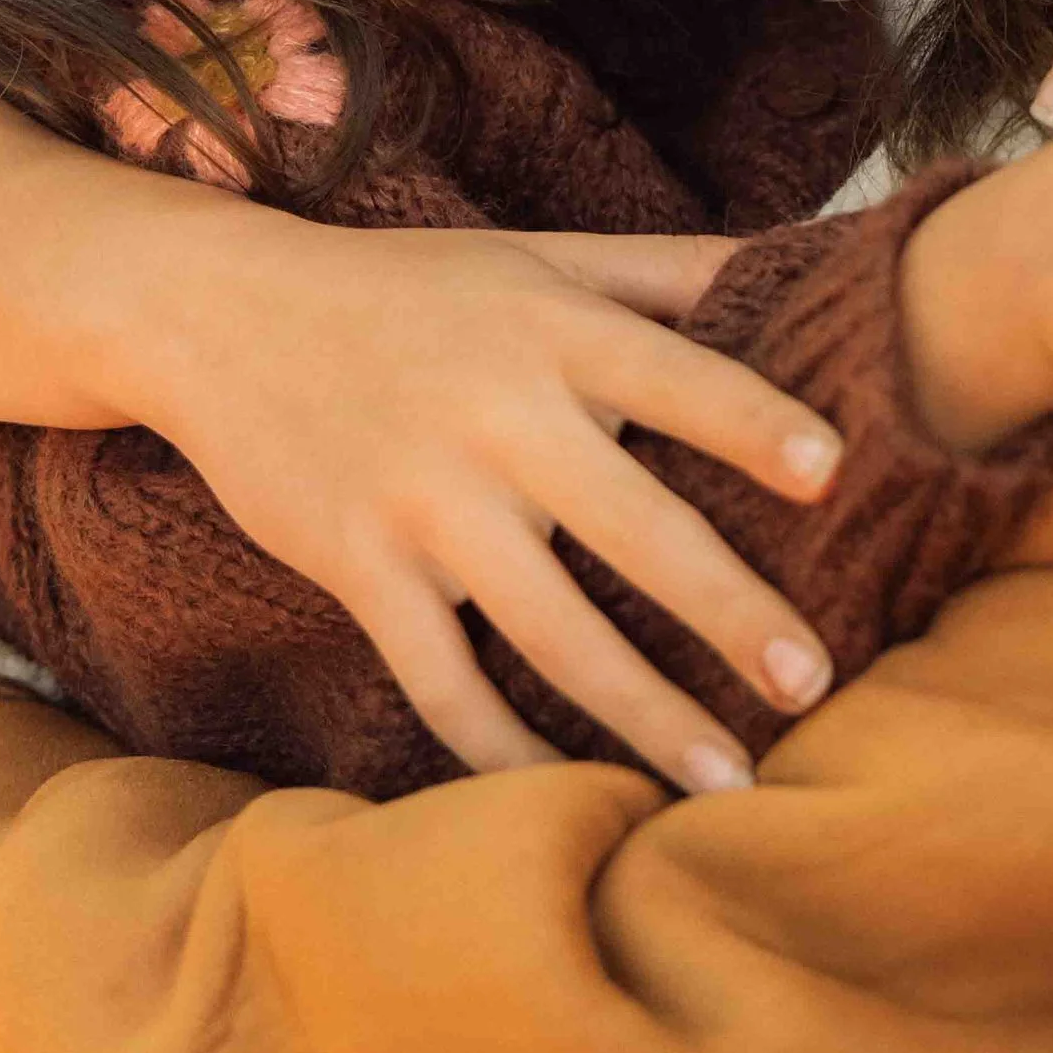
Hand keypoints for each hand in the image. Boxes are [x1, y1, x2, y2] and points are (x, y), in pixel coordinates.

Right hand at [131, 226, 843, 789]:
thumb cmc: (416, 290)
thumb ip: (671, 267)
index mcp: (553, 331)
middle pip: (634, 528)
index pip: (674, 376)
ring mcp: (423, 501)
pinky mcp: (359, 567)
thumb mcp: (540, 256)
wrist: (220, 316)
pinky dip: (503, 751)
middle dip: (729, 614)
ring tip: (729, 780)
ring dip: (646, 717)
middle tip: (816, 682)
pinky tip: (568, 796)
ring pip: (551, 633)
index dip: (753, 421)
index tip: (833, 472)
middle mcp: (495, 416)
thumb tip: (808, 258)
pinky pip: (443, 683)